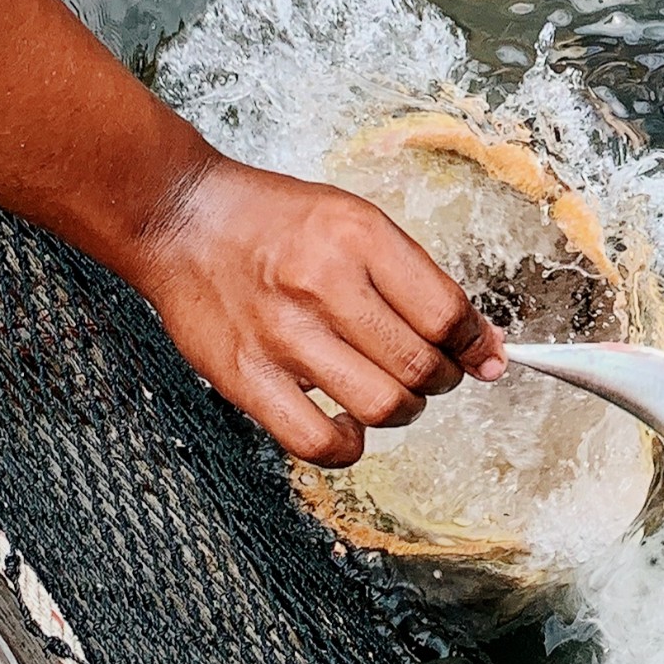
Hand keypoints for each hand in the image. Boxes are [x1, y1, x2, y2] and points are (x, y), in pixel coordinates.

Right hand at [127, 153, 505, 464]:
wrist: (180, 219)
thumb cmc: (271, 220)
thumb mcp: (355, 221)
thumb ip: (416, 279)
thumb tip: (480, 342)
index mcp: (358, 237)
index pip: (447, 313)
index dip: (476, 346)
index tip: (483, 357)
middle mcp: (322, 284)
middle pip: (420, 366)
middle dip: (443, 379)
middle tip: (432, 372)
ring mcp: (282, 335)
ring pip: (381, 407)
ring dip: (403, 410)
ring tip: (391, 393)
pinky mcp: (246, 376)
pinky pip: (318, 441)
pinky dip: (349, 445)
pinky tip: (347, 421)